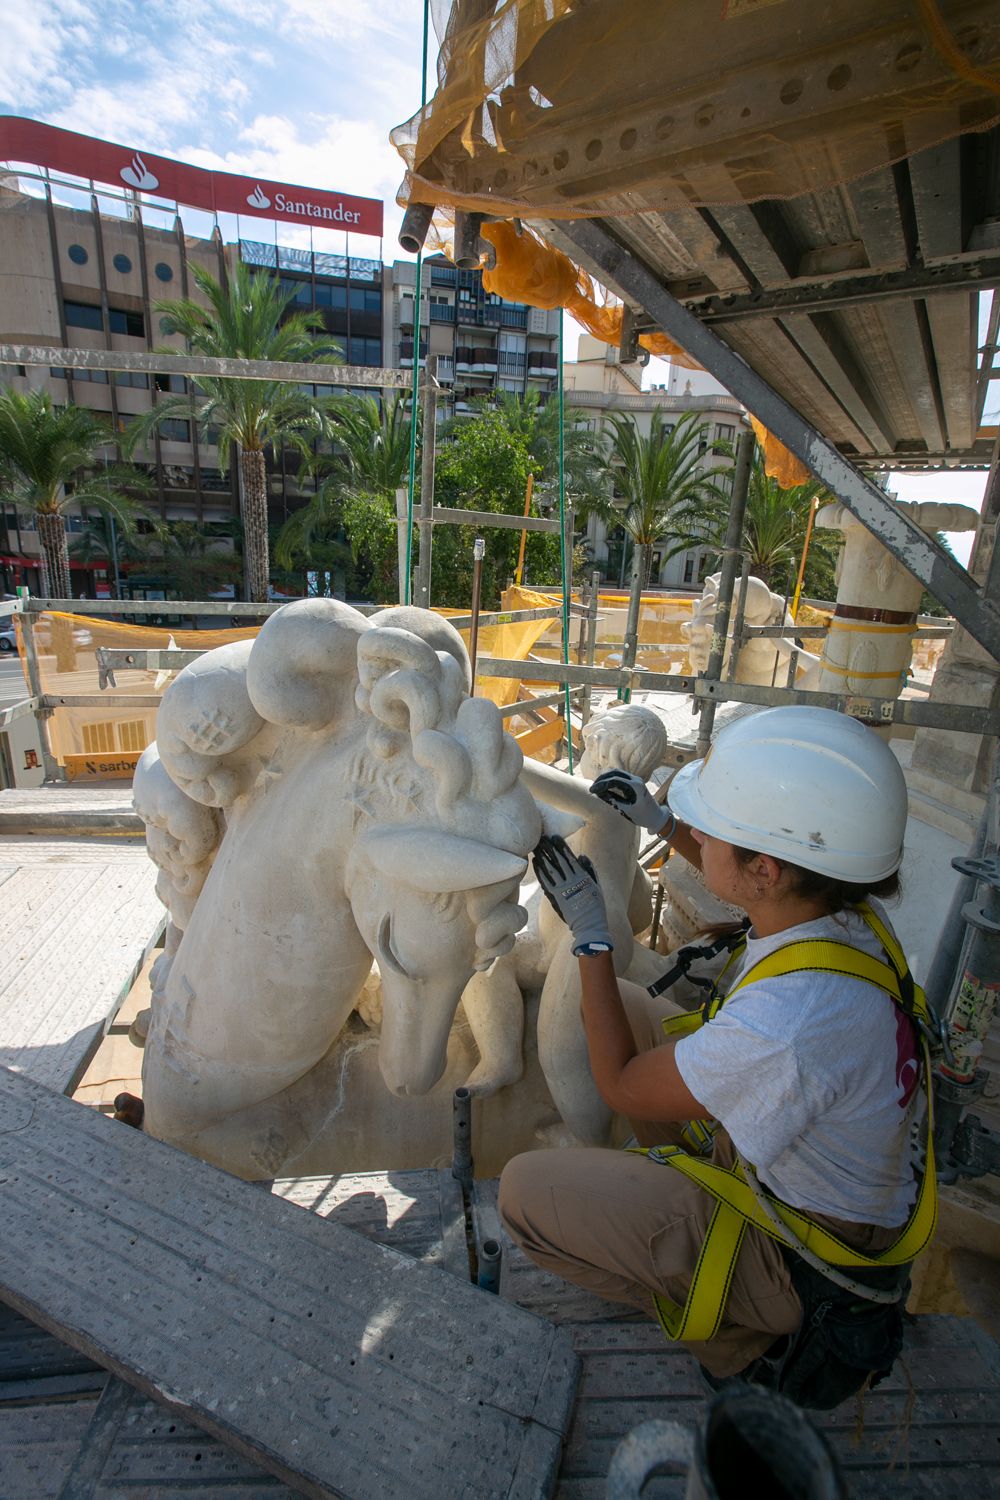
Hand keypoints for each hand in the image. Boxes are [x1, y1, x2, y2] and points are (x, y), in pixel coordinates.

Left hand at [532, 835, 613, 956]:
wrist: (589, 925)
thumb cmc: (595, 906)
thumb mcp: (597, 886)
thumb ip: (589, 870)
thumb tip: (581, 856)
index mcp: (583, 876)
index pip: (569, 857)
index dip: (561, 846)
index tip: (554, 837)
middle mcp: (571, 880)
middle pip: (557, 860)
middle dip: (549, 848)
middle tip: (541, 837)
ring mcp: (562, 889)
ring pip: (550, 869)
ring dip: (542, 856)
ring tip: (536, 847)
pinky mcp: (555, 897)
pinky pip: (545, 881)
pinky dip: (540, 871)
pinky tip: (535, 862)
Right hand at [589, 769, 671, 834]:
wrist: (657, 817)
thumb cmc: (643, 816)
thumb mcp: (626, 810)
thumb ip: (613, 800)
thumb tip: (599, 794)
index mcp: (635, 786)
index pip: (614, 780)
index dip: (601, 784)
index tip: (592, 791)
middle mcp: (636, 780)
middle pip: (615, 772)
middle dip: (602, 778)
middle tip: (593, 787)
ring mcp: (636, 780)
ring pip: (618, 773)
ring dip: (606, 778)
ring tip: (597, 787)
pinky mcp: (635, 782)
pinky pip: (621, 777)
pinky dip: (611, 779)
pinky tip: (605, 786)